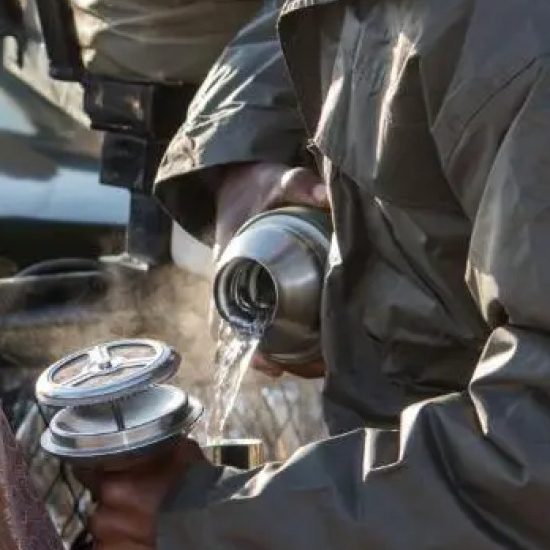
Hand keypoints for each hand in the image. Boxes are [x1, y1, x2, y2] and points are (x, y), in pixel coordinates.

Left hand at [88, 440, 204, 549]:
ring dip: (123, 548)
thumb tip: (139, 437)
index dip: (111, 484)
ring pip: (106, 548)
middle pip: (102, 517)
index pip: (92, 478)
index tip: (126, 492)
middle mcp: (104, 521)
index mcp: (113, 487)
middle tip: (148, 524)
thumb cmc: (206, 499)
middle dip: (120, 520)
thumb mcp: (181, 455)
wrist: (225, 544)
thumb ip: (150, 449)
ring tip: (153, 548)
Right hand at [214, 163, 329, 380]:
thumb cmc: (255, 186)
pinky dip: (291, 340)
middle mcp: (234, 285)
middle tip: (312, 368)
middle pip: (247, 337)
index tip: (270, 365)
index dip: (243, 346)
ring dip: (288, 353)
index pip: (223, 318)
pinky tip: (317, 351)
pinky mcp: (264, 289)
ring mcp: (248, 289)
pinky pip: (273, 321)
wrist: (241, 181)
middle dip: (278, 358)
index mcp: (228, 267)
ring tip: (321, 366)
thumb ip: (297, 184)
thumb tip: (325, 196)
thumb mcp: (273, 180)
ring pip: (263, 333)